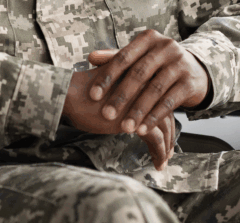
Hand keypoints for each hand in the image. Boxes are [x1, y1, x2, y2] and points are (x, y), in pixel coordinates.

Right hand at [61, 63, 175, 169]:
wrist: (70, 94)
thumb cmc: (83, 91)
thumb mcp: (109, 85)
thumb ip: (124, 92)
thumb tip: (130, 109)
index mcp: (142, 76)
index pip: (161, 98)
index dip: (164, 117)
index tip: (166, 131)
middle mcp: (147, 87)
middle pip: (166, 112)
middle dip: (169, 133)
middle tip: (168, 149)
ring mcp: (144, 103)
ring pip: (164, 127)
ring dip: (166, 146)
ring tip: (164, 159)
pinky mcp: (137, 120)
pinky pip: (156, 139)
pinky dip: (159, 153)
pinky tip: (157, 163)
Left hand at [87, 30, 210, 137]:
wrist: (195, 70)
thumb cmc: (158, 64)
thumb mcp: (139, 57)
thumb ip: (116, 57)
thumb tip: (91, 57)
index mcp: (149, 38)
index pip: (124, 57)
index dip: (107, 76)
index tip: (93, 96)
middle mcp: (166, 47)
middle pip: (139, 73)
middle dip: (121, 96)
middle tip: (106, 114)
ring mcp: (180, 63)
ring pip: (155, 89)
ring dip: (138, 111)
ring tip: (125, 127)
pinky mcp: (190, 82)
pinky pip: (170, 102)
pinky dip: (154, 117)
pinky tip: (143, 130)